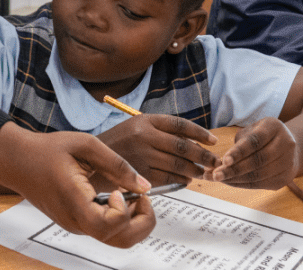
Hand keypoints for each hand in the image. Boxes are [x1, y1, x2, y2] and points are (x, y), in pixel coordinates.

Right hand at [0, 123, 156, 247]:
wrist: (16, 160)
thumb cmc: (45, 150)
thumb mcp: (84, 144)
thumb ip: (116, 164)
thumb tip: (144, 185)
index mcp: (73, 199)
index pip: (107, 226)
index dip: (123, 211)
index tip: (120, 190)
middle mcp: (74, 219)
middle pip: (119, 241)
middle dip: (142, 223)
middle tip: (143, 198)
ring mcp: (74, 224)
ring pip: (114, 239)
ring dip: (132, 222)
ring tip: (131, 196)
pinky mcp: (76, 223)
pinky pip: (104, 230)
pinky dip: (120, 218)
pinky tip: (117, 196)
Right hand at [96, 114, 219, 186]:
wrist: (89, 161)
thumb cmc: (114, 145)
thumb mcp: (132, 128)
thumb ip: (157, 131)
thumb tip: (190, 141)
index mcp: (144, 120)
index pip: (180, 124)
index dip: (200, 133)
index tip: (212, 140)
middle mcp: (144, 136)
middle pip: (183, 146)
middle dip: (203, 155)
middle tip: (214, 161)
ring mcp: (143, 156)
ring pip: (179, 164)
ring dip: (194, 170)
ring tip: (201, 172)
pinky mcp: (141, 175)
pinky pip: (169, 179)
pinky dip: (181, 181)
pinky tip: (185, 180)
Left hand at [209, 118, 299, 189]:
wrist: (288, 148)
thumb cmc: (261, 137)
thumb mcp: (251, 130)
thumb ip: (239, 143)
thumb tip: (220, 163)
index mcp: (274, 127)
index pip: (255, 141)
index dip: (239, 151)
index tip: (223, 160)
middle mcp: (286, 144)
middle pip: (258, 160)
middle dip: (234, 169)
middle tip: (214, 174)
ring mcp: (288, 163)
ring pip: (259, 175)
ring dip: (235, 179)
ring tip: (217, 178)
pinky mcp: (285, 179)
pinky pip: (261, 184)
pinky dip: (242, 184)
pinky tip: (229, 182)